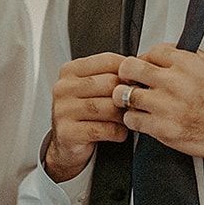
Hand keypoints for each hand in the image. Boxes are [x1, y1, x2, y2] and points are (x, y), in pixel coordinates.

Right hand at [45, 52, 128, 181]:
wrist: (67, 143)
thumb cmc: (85, 114)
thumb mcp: (94, 89)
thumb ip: (111, 77)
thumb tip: (140, 73)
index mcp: (70, 71)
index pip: (108, 61)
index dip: (129, 71)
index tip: (138, 81)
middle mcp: (64, 88)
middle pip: (109, 83)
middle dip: (127, 95)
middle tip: (135, 104)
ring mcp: (63, 110)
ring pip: (107, 107)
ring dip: (124, 115)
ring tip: (128, 119)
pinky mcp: (68, 132)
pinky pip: (103, 129)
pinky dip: (118, 132)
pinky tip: (119, 133)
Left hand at [111, 43, 203, 165]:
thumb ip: (190, 57)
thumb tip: (172, 51)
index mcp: (187, 64)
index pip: (151, 51)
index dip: (146, 58)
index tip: (145, 65)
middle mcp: (174, 82)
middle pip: (130, 67)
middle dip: (126, 72)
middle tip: (128, 79)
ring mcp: (166, 106)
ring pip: (125, 95)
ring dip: (127, 98)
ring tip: (133, 100)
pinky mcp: (162, 128)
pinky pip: (132, 119)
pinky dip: (133, 119)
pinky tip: (141, 117)